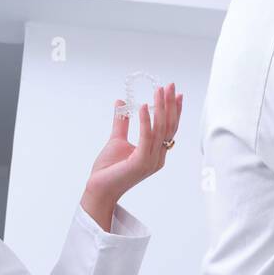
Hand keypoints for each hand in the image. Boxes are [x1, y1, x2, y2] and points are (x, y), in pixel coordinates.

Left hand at [81, 83, 182, 229]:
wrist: (98, 189)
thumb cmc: (108, 169)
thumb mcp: (117, 140)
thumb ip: (121, 122)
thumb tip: (121, 102)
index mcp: (156, 153)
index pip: (170, 129)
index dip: (174, 110)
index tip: (175, 93)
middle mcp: (158, 157)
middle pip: (169, 127)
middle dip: (171, 104)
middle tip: (171, 85)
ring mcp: (151, 161)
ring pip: (161, 130)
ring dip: (161, 108)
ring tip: (159, 91)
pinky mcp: (141, 162)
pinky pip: (146, 138)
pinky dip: (146, 121)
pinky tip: (144, 106)